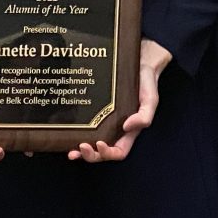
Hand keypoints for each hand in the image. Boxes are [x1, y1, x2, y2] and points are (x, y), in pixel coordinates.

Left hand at [72, 39, 172, 162]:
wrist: (138, 61)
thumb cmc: (146, 82)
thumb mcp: (151, 100)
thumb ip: (144, 116)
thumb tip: (127, 127)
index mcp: (128, 131)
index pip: (118, 151)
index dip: (108, 153)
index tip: (99, 143)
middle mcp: (114, 129)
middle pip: (101, 152)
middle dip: (90, 155)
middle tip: (80, 148)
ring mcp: (102, 120)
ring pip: (89, 142)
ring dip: (79, 151)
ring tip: (69, 150)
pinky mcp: (93, 109)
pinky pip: (83, 125)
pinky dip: (74, 132)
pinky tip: (66, 131)